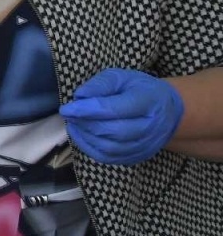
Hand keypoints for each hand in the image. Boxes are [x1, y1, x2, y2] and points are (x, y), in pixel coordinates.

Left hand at [59, 67, 184, 164]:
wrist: (168, 111)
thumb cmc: (139, 90)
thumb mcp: (122, 77)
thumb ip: (101, 84)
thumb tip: (80, 96)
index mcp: (149, 101)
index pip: (114, 109)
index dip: (87, 110)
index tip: (66, 108)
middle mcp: (151, 126)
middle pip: (113, 131)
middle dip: (85, 123)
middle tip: (69, 114)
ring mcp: (146, 145)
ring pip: (110, 148)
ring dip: (85, 137)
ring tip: (74, 123)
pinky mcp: (138, 156)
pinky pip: (109, 158)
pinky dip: (90, 148)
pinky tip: (82, 135)